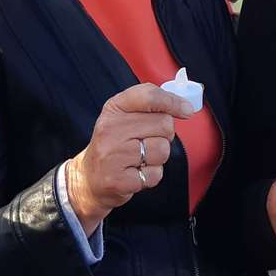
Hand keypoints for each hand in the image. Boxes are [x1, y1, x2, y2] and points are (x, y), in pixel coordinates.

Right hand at [66, 83, 192, 232]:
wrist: (89, 179)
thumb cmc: (115, 145)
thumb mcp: (124, 117)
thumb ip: (150, 106)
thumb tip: (185, 106)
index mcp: (114, 108)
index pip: (149, 96)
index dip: (173, 102)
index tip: (186, 110)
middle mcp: (110, 128)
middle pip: (163, 124)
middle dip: (164, 135)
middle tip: (148, 141)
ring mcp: (113, 155)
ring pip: (162, 150)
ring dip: (158, 157)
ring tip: (141, 158)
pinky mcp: (119, 180)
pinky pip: (155, 174)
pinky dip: (151, 176)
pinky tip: (136, 173)